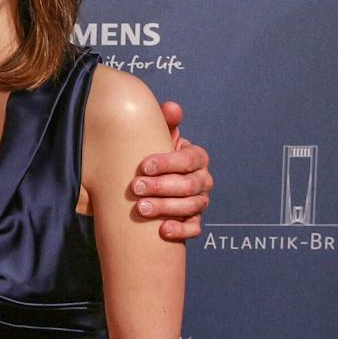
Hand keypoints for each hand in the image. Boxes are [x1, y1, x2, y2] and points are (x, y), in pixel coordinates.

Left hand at [135, 101, 211, 241]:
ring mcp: (200, 202)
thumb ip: (165, 122)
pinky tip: (163, 231)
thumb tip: (172, 107)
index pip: (188, 160)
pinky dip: (181, 230)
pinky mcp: (194, 221)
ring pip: (190, 207)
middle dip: (161, 187)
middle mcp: (202, 180)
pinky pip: (194, 228)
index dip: (167, 163)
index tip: (143, 166)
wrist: (151, 185)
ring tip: (141, 209)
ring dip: (165, 208)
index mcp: (197, 158)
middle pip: (188, 185)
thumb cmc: (154, 158)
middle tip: (135, 188)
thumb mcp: (157, 138)